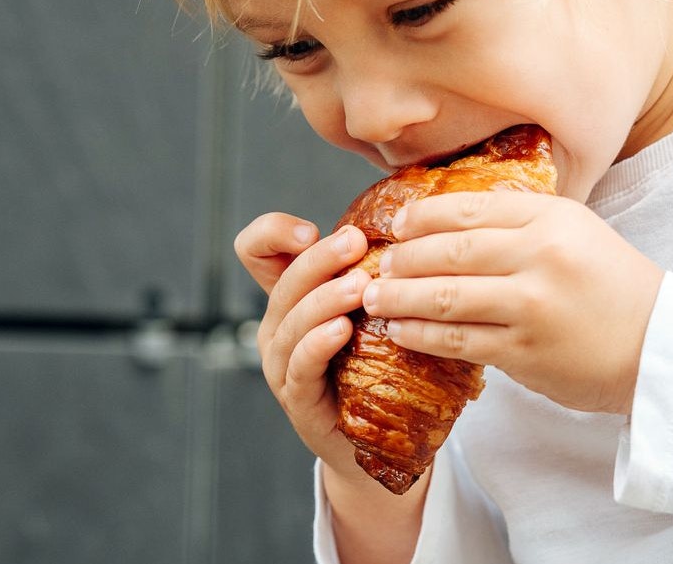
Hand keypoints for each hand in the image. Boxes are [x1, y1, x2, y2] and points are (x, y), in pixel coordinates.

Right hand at [233, 213, 374, 483]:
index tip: (310, 231)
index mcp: (291, 298)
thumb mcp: (375, 311)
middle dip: (320, 258)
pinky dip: (318, 343)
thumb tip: (417, 230)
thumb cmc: (379, 367)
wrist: (378, 441)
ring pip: (292, 321)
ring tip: (360, 285)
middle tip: (356, 243)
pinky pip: (301, 366)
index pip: (256, 251)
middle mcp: (278, 327)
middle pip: (283, 280)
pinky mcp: (298, 400)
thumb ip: (380, 275)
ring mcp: (282, 365)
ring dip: (325, 298)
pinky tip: (342, 330)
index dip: (272, 233)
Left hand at [361, 191, 663, 413]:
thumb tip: (452, 220)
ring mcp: (532, 306)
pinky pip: (458, 340)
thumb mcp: (579, 233)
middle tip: (377, 264)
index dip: (425, 215)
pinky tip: (401, 330)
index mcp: (554, 218)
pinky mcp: (525, 351)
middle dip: (404, 257)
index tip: (398, 224)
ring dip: (401, 296)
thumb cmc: (615, 288)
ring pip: (447, 296)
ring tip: (374, 297)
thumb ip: (524, 223)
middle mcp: (542, 255)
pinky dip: (422, 333)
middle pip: (451, 249)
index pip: (472, 207)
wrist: (661, 347)